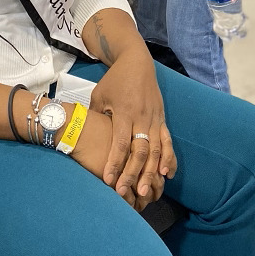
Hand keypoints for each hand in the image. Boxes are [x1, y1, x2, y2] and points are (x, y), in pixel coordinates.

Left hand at [89, 48, 176, 211]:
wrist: (136, 62)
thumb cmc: (114, 80)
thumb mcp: (99, 95)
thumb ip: (96, 117)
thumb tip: (85, 139)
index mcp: (124, 112)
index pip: (120, 143)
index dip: (115, 163)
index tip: (108, 180)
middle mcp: (142, 117)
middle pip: (139, 151)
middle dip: (133, 173)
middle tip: (127, 192)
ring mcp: (155, 119)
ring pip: (156, 150)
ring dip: (152, 172)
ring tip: (146, 191)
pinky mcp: (162, 119)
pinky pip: (168, 142)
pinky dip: (169, 159)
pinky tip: (167, 175)